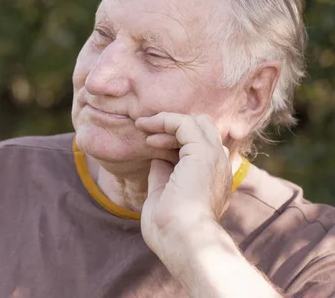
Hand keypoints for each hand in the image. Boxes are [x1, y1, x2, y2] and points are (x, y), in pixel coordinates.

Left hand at [135, 112, 232, 259]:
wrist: (182, 240)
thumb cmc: (169, 230)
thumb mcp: (163, 195)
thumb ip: (163, 174)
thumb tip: (157, 157)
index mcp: (213, 179)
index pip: (199, 146)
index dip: (173, 140)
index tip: (149, 142)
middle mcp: (219, 166)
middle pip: (202, 128)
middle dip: (173, 125)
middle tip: (146, 129)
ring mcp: (214, 158)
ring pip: (195, 122)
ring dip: (166, 121)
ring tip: (142, 126)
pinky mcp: (203, 152)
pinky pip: (184, 123)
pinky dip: (164, 121)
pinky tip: (147, 129)